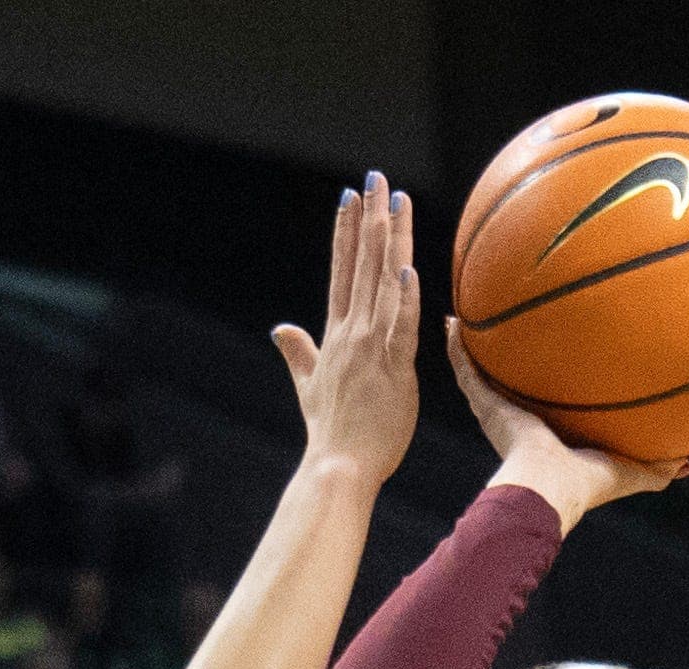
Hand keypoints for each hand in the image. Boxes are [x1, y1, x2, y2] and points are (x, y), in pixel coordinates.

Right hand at [274, 172, 419, 486]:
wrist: (337, 469)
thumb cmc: (330, 434)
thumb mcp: (308, 388)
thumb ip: (298, 354)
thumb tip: (279, 329)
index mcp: (335, 336)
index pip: (340, 273)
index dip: (344, 233)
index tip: (349, 198)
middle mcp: (351, 334)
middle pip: (361, 266)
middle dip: (369, 220)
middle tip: (376, 179)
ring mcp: (370, 350)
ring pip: (382, 286)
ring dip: (389, 243)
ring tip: (395, 203)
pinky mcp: (391, 370)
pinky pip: (400, 329)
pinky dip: (404, 300)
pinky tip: (409, 269)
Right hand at [445, 318, 683, 534]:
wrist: (548, 488)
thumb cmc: (587, 485)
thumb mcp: (629, 471)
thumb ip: (656, 467)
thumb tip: (687, 464)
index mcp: (550, 437)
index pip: (548, 407)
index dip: (548, 389)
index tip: (552, 366)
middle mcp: (520, 422)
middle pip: (511, 386)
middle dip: (507, 363)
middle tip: (506, 334)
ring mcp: (499, 412)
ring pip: (483, 375)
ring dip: (473, 349)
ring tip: (466, 318)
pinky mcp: (485, 406)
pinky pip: (467, 371)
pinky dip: (455, 348)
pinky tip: (449, 321)